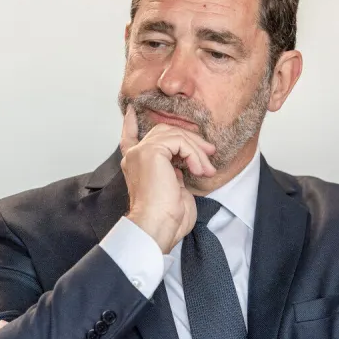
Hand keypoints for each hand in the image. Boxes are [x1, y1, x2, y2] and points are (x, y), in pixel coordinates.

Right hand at [120, 106, 215, 252]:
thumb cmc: (166, 218)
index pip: (129, 137)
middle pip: (164, 132)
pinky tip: (199, 170)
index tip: (132, 111)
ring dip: (196, 150)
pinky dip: (194, 154)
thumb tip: (185, 164)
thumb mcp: (172, 189)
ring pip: (175, 134)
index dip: (130, 122)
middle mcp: (135, 156)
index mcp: (136, 165)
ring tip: (207, 169)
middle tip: (209, 153)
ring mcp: (141, 152)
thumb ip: (174, 171)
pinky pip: (180, 141)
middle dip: (190, 140)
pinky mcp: (152, 151)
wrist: (156, 227)